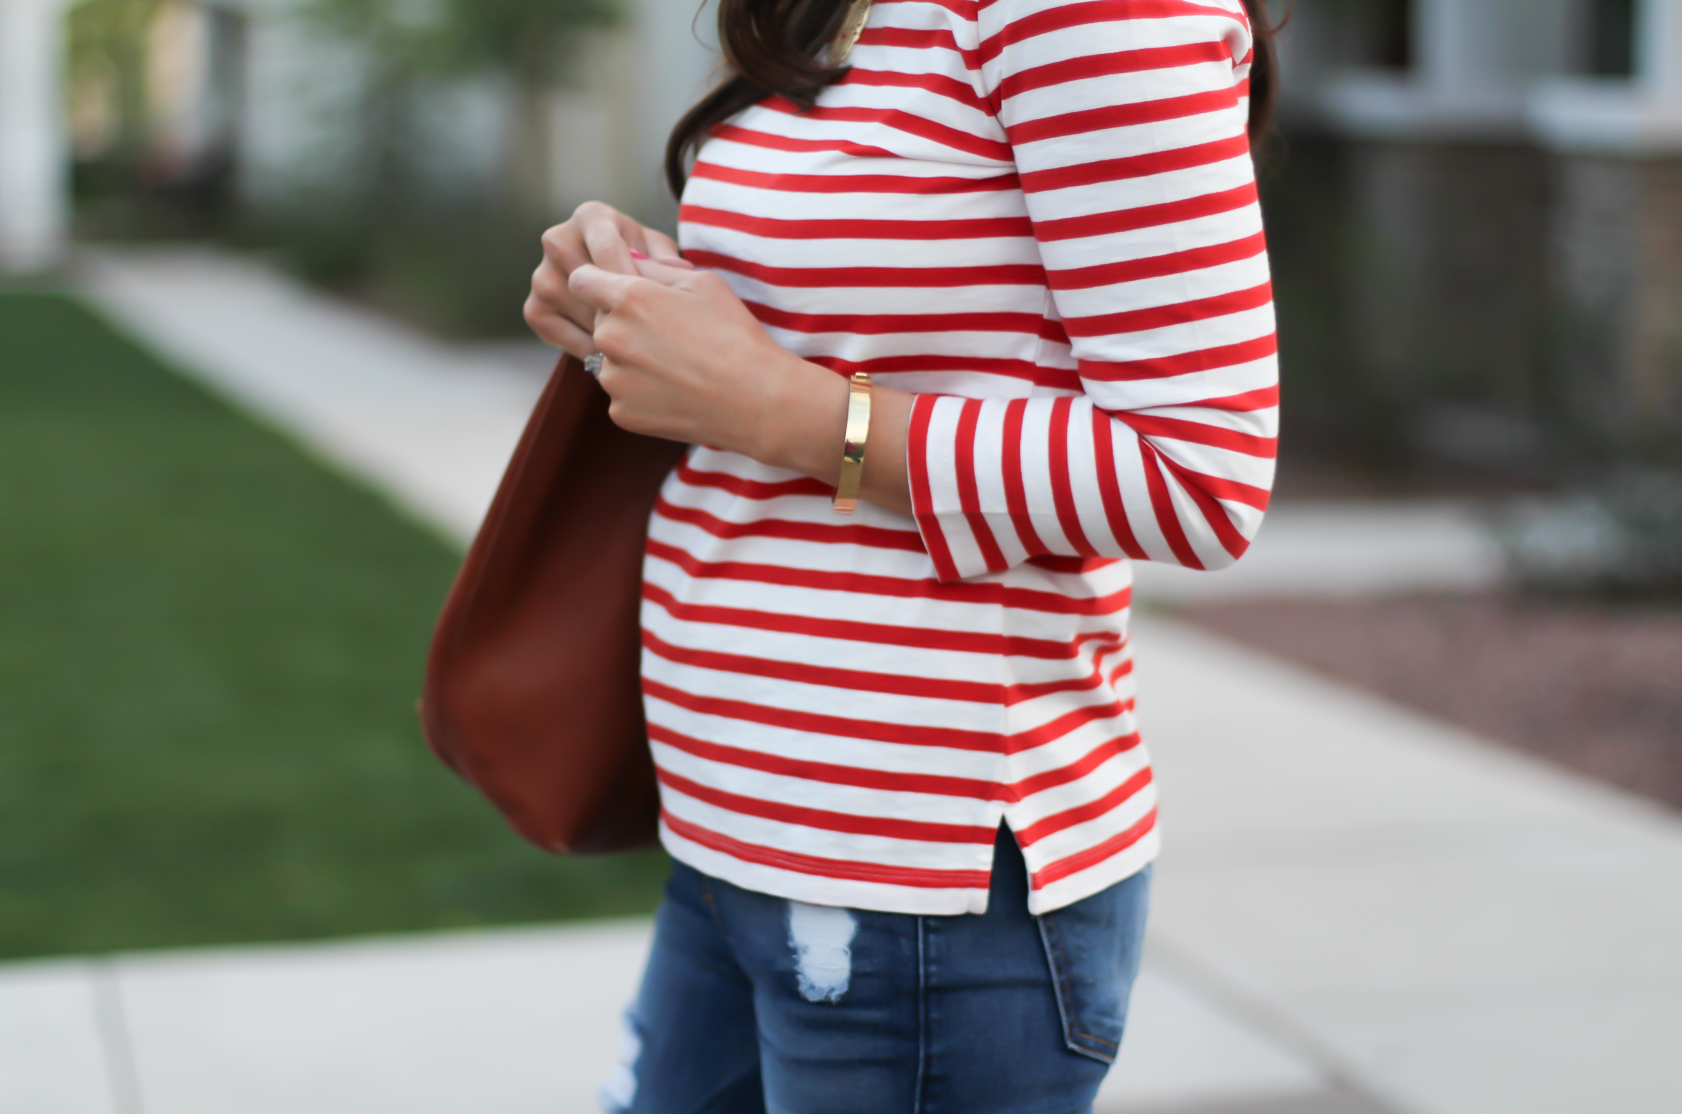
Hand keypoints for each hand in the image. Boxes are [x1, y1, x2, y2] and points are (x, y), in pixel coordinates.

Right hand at [523, 201, 689, 357]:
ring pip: (570, 306)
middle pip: (584, 278)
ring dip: (600, 328)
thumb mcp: (660, 254)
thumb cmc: (644, 263)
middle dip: (615, 307)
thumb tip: (676, 269)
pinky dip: (583, 345)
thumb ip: (667, 259)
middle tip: (642, 330)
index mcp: (592, 218)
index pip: (607, 247)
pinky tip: (609, 353)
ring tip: (631, 342)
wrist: (618, 286)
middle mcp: (558, 239)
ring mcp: (541, 275)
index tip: (652, 305)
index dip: (630, 279)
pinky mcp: (535, 308)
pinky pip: (554, 331)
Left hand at [567, 255, 831, 460]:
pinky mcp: (621, 413)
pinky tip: (675, 390)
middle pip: (599, 321)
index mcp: (628, 298)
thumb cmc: (734, 335)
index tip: (619, 290)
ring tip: (676, 366)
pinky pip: (621, 394)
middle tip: (668, 335)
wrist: (755, 401)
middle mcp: (611, 338)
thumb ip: (655, 267)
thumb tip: (627, 261)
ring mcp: (614, 380)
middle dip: (623, 322)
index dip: (599, 282)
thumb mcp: (703, 283)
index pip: (581, 280)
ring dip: (631, 360)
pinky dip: (641, 392)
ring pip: (609, 360)